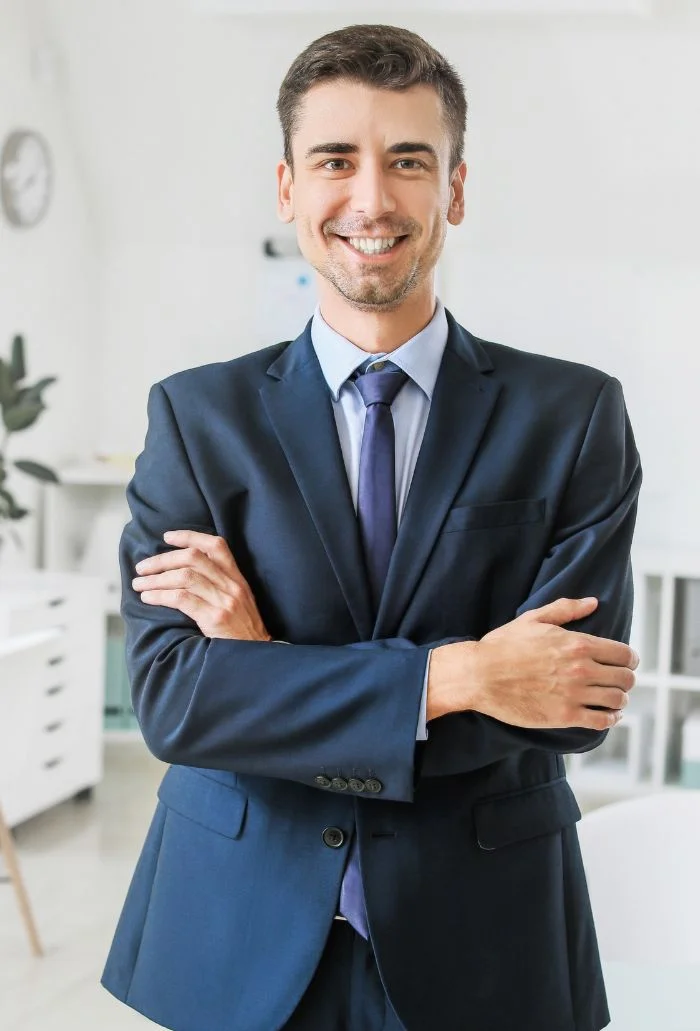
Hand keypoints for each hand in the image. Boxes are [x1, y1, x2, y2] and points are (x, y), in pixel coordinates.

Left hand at [131, 529, 271, 641]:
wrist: (256, 656)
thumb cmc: (241, 631)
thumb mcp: (238, 601)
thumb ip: (218, 585)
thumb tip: (182, 572)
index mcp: (237, 578)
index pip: (215, 546)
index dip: (190, 537)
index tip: (167, 537)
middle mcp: (232, 585)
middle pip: (193, 558)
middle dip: (162, 560)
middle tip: (142, 567)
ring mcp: (224, 601)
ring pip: (184, 577)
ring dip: (156, 579)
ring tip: (139, 584)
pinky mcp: (215, 618)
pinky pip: (182, 599)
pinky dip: (160, 596)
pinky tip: (148, 598)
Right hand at [428, 597, 638, 730]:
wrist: (480, 675)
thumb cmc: (503, 645)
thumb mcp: (533, 619)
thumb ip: (566, 609)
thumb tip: (593, 603)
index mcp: (577, 644)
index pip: (624, 654)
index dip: (630, 658)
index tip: (627, 662)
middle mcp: (581, 669)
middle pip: (625, 678)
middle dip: (627, 678)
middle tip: (621, 680)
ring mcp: (574, 694)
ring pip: (617, 700)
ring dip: (620, 699)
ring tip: (615, 698)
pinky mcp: (564, 716)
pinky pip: (601, 721)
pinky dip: (611, 719)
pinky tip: (608, 715)